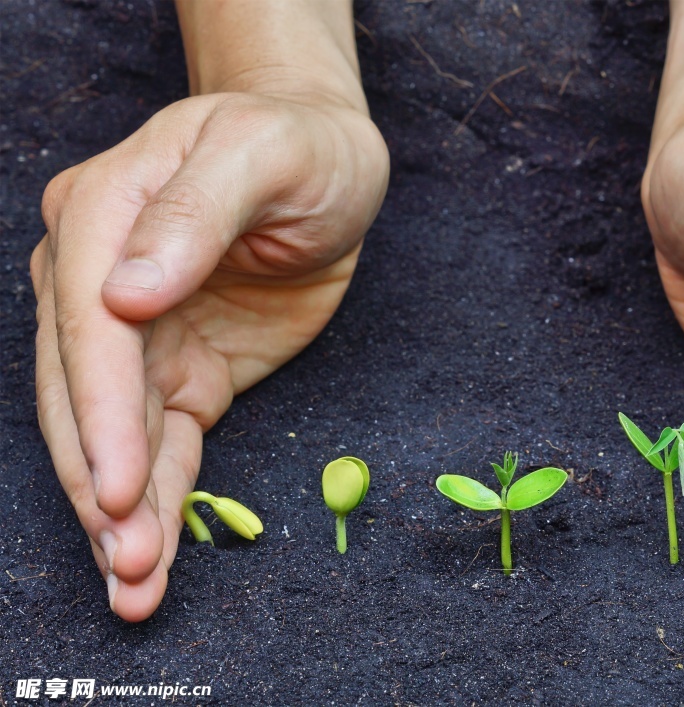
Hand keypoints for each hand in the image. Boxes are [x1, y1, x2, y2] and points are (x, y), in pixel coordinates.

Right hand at [31, 91, 387, 620]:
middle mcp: (100, 279)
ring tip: (134, 587)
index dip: (100, 415)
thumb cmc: (299, 143)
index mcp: (105, 216)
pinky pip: (161, 442)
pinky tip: (150, 553)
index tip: (118, 489)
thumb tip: (125, 290)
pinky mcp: (179, 368)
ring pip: (113, 435)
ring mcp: (137, 330)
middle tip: (127, 565)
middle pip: (82, 396)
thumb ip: (196, 212)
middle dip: (101, 485)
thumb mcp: (264, 152)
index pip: (89, 329)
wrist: (326, 157)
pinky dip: (157, 498)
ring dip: (120, 513)